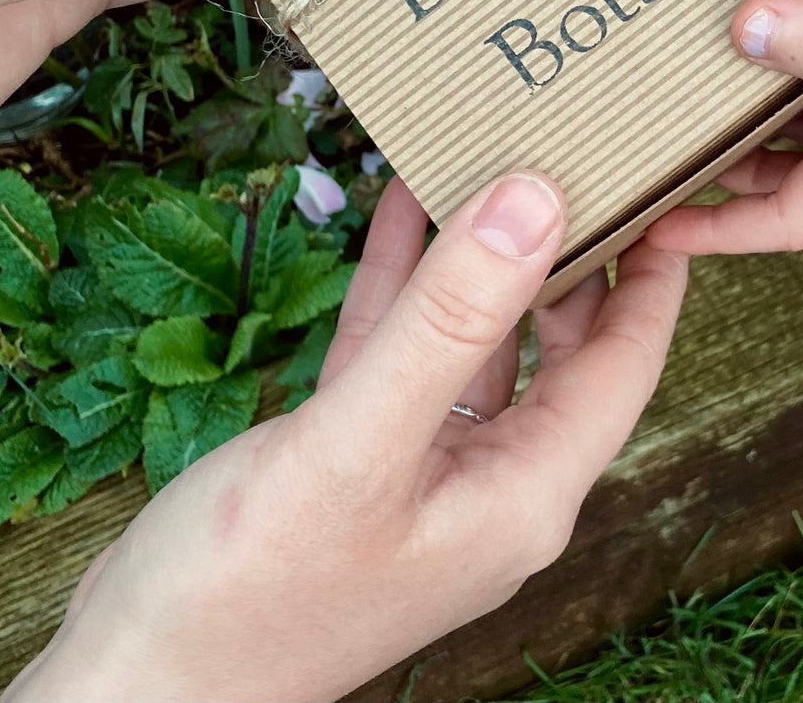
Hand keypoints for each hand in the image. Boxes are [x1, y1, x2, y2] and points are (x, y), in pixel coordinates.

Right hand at [8, 173, 688, 702]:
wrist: (139, 686)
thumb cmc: (251, 589)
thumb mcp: (359, 443)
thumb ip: (448, 321)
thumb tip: (537, 198)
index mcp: (524, 491)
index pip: (624, 362)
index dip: (653, 273)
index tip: (664, 180)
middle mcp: (490, 480)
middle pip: (558, 344)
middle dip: (568, 251)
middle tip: (578, 152)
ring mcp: (423, 469)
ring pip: (473, 338)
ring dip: (476, 255)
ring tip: (487, 156)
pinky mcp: (357, 457)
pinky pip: (400, 349)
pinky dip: (404, 281)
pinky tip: (401, 206)